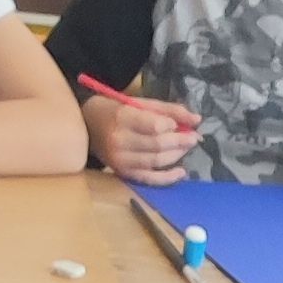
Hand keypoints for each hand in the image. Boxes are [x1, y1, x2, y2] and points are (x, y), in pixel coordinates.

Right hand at [85, 89, 202, 181]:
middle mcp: (120, 141)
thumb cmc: (115, 110)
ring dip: (177, 155)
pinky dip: (167, 178)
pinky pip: (149, 179)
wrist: (86, 126)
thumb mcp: (139, 103)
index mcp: (122, 118)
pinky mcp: (123, 173)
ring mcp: (121, 160)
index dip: (172, 126)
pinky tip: (181, 172)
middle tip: (194, 137)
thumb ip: (168, 110)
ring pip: (156, 161)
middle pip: (158, 145)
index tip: (181, 124)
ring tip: (187, 147)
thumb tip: (197, 120)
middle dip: (180, 141)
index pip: (154, 126)